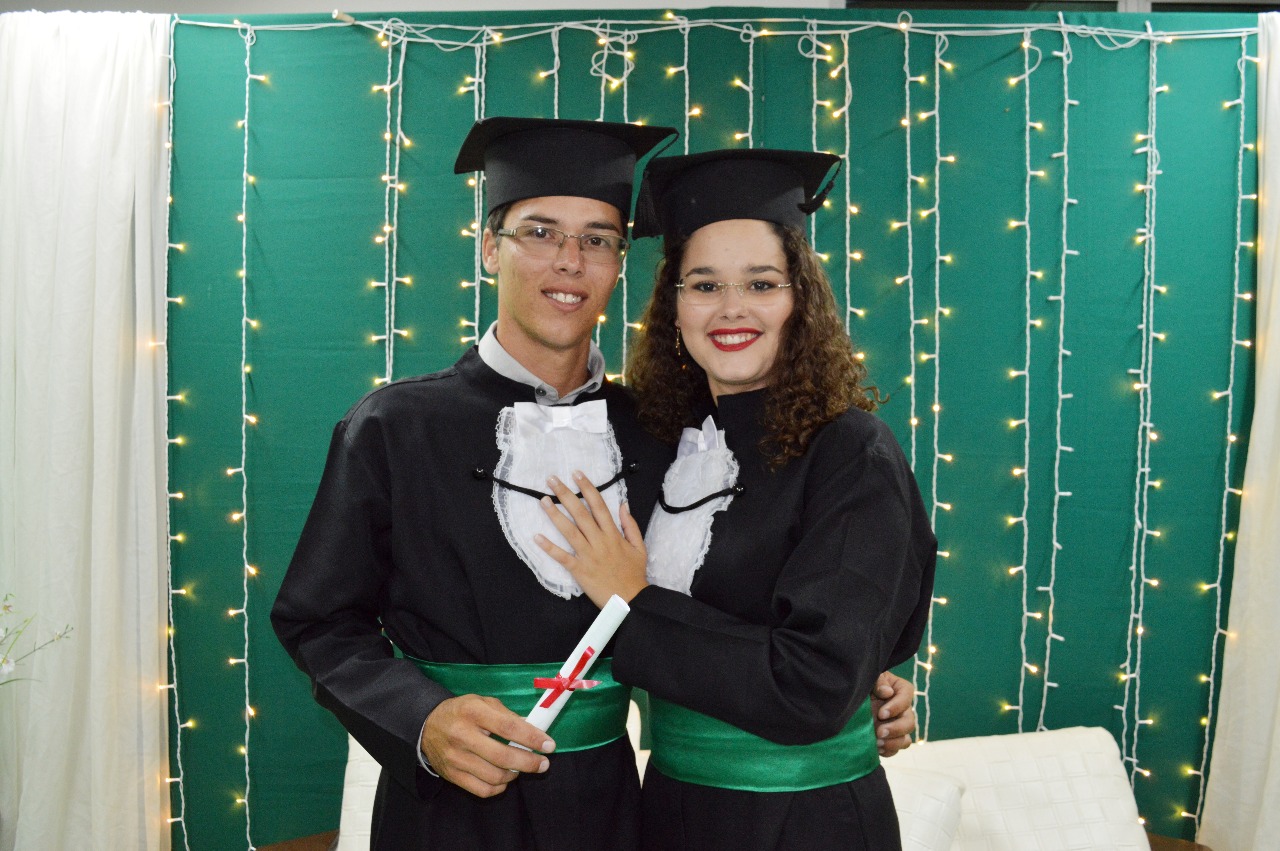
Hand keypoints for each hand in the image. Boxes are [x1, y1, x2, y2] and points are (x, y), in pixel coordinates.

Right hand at [420, 694, 553, 797]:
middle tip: (543, 764)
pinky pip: (482, 790)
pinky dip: (499, 787)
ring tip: (520, 768)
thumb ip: (507, 715)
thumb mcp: (483, 702)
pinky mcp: (451, 775)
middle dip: (529, 762)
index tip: (549, 745)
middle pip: (502, 756)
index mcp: (473, 712)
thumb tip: (533, 730)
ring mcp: (456, 758)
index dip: (532, 738)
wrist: (427, 725)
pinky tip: (504, 779)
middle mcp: (462, 735)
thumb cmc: (461, 712)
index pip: (508, 727)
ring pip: (494, 776)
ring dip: (514, 774)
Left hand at [533, 471, 647, 607]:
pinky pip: (563, 557)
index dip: (587, 488)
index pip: (599, 506)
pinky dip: (550, 548)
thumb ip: (630, 525)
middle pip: (581, 514)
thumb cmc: (634, 574)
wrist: (631, 600)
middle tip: (552, 480)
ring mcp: (589, 556)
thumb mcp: (639, 547)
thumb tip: (623, 505)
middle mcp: (600, 541)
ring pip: (570, 531)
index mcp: (613, 535)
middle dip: (565, 495)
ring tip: (543, 500)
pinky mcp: (580, 571)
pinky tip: (537, 537)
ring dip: (555, 515)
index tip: (576, 474)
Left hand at [870, 671, 915, 757]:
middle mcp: (903, 710)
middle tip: (879, 732)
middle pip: (909, 722)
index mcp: (901, 690)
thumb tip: (887, 692)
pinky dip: (888, 751)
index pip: (906, 698)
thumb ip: (879, 682)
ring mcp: (897, 726)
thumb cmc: (863, 683)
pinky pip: (895, 750)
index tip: (881, 713)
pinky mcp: (889, 739)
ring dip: (893, 743)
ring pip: (906, 740)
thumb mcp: (871, 677)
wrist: (850, 698)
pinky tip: (876, 749)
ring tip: (877, 743)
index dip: (896, 707)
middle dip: (895, 729)